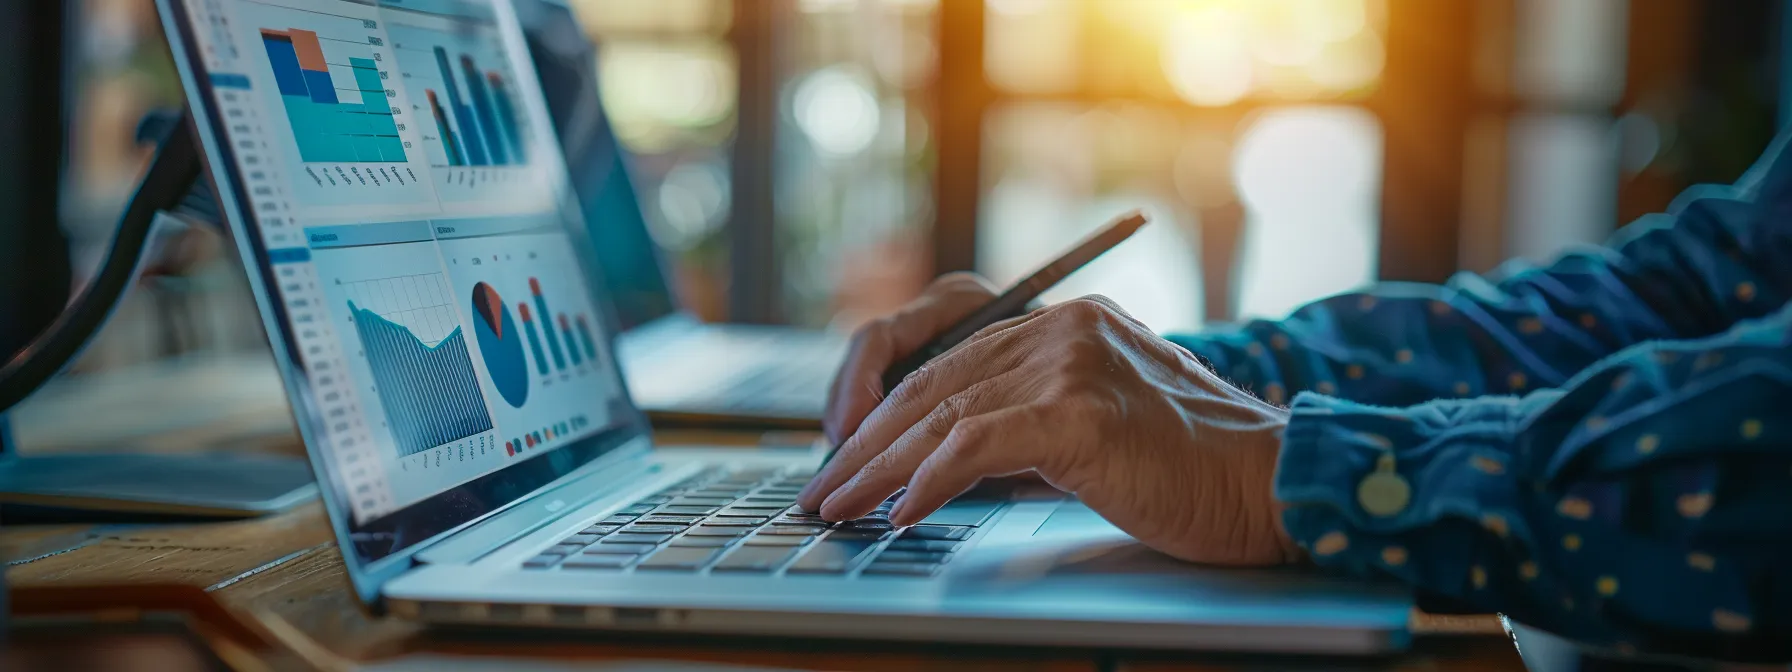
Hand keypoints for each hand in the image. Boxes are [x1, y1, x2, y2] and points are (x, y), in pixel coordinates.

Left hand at [798, 294, 1301, 565]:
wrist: (1271, 485)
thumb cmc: (1191, 473)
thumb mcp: (1093, 434)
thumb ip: (1024, 428)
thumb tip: (936, 467)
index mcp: (1067, 324)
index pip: (949, 362)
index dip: (885, 413)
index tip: (845, 457)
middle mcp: (1065, 329)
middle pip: (933, 383)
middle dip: (864, 443)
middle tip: (822, 491)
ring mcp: (1073, 364)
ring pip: (942, 413)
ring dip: (877, 468)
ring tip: (838, 506)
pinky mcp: (1082, 413)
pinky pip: (976, 445)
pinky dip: (929, 481)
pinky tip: (901, 511)